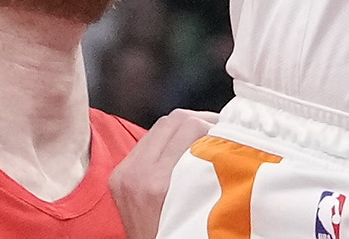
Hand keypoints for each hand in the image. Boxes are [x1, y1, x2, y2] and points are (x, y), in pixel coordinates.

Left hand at [107, 109, 219, 238]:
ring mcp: (124, 173)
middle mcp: (134, 173)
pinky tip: (182, 152)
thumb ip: (205, 169)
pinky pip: (147, 142)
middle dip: (200, 121)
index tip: (228, 133)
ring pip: (159, 127)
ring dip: (182, 130)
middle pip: (172, 121)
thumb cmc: (178, 235)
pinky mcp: (119, 176)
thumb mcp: (197, 204)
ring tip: (203, 141)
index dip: (212, 125)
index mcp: (156, 181)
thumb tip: (224, 139)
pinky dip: (167, 141)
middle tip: (219, 132)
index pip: (188, 126)